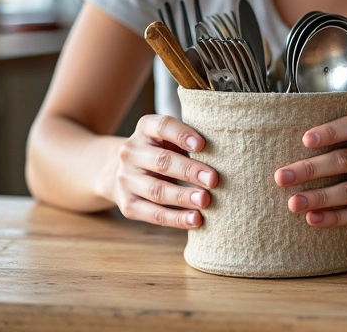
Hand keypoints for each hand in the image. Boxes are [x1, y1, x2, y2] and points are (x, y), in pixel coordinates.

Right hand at [110, 114, 216, 228]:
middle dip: (189, 171)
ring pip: (157, 190)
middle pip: (162, 161)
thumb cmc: (161, 150)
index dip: (182, 134)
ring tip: (205, 200)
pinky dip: (176, 218)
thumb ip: (189, 140)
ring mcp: (125, 179)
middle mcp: (130, 151)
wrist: (121, 170)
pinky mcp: (127, 204)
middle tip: (213, 179)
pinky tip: (195, 219)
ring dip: (184, 197)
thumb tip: (226, 154)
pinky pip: (153, 214)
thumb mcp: (169, 137)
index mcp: (145, 127)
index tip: (202, 145)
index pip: (162, 126)